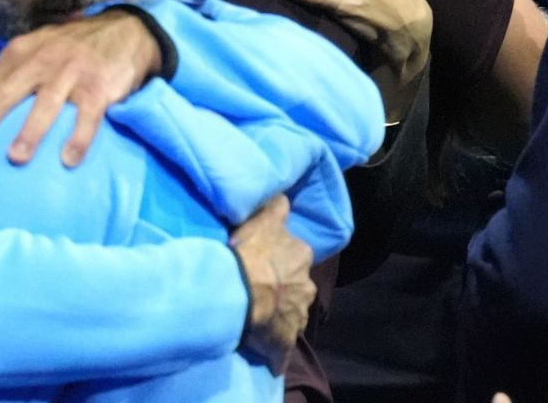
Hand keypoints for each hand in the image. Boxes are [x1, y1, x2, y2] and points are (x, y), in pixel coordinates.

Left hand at [0, 8, 162, 167]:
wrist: (127, 31)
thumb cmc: (72, 49)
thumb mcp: (38, 48)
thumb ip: (12, 73)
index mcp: (22, 50)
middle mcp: (44, 59)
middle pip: (8, 92)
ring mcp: (73, 72)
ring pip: (47, 104)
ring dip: (31, 132)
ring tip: (15, 158)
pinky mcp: (100, 87)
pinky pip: (88, 116)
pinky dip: (79, 138)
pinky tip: (68, 160)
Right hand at [229, 195, 313, 372]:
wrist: (241, 291)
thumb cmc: (251, 253)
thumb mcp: (264, 220)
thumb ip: (276, 208)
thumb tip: (284, 196)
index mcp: (302, 256)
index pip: (297, 256)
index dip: (283, 260)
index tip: (269, 264)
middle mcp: (307, 286)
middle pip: (298, 286)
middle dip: (285, 289)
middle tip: (263, 291)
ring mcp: (298, 315)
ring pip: (292, 315)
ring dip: (281, 316)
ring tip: (261, 319)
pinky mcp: (286, 341)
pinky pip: (282, 346)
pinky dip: (276, 349)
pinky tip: (267, 352)